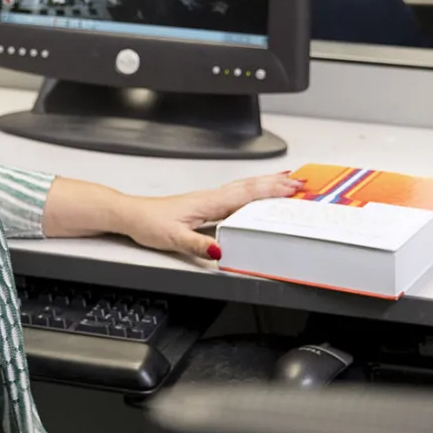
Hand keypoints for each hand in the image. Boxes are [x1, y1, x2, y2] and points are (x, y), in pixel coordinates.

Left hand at [112, 173, 302, 260]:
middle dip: (276, 183)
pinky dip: (250, 189)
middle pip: (249, 186)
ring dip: (266, 183)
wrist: (131, 214)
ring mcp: (208, 198)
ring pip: (243, 187)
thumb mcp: (173, 238)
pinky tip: (254, 192)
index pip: (246, 195)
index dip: (271, 191)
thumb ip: (197, 245)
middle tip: (301, 181)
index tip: (292, 188)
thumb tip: (219, 252)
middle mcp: (211, 197)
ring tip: (286, 181)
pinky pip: (235, 192)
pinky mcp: (204, 203)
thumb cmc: (149, 222)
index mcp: (208, 202)